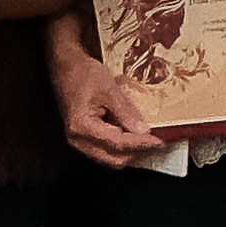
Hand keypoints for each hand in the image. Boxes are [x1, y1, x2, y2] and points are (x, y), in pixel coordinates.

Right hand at [50, 28, 165, 166]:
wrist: (66, 67)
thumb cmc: (83, 74)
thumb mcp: (108, 89)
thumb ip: (126, 112)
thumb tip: (144, 131)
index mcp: (82, 127)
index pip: (117, 144)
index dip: (140, 144)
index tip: (159, 141)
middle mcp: (78, 140)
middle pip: (113, 159)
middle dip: (137, 153)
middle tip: (158, 143)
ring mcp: (80, 141)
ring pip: (110, 158)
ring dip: (131, 153)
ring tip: (149, 141)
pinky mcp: (85, 138)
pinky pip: (106, 150)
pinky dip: (122, 147)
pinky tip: (135, 137)